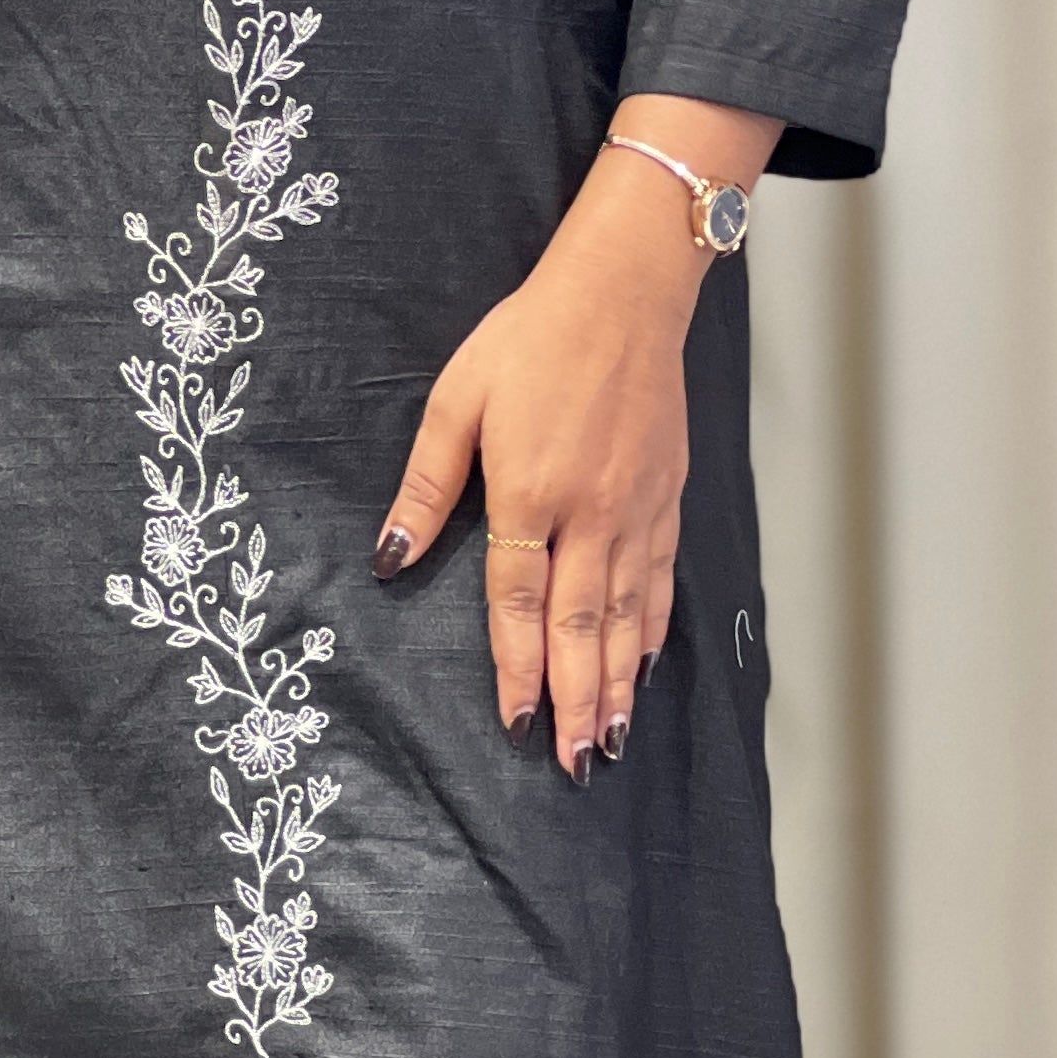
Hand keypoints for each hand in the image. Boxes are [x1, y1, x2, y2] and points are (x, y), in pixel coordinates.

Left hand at [372, 193, 699, 781]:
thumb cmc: (530, 339)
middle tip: (578, 764)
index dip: (516, 668)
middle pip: (581, 623)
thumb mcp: (458, 401)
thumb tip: (391, 557)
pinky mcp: (666, 494)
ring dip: (618, 681)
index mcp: (531, 491)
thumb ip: (427, 486)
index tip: (516, 723)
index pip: (519, 600)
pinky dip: (655, 627)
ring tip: (613, 739)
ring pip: (628, 613)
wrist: (622, 294)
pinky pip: (662, 576)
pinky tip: (647, 664)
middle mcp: (591, 511)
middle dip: (577, 699)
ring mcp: (637, 507)